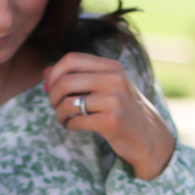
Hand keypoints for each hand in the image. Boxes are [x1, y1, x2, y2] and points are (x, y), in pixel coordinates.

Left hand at [44, 52, 175, 179]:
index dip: (54, 73)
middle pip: (66, 81)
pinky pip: (77, 122)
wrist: (149, 136)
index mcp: (112, 67)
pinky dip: (70, 125)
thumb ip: (79, 77)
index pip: (72, 59)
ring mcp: (114, 101)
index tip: (49, 86)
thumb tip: (45, 72)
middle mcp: (114, 80)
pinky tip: (74, 126)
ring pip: (68, 103)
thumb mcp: (107, 87)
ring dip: (59, 114)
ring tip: (63, 118)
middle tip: (54, 105)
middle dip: (52, 96)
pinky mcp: (111, 122)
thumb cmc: (124, 110)